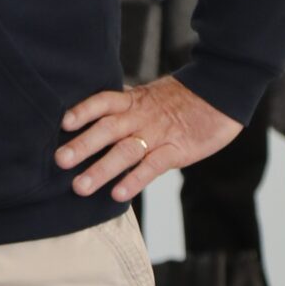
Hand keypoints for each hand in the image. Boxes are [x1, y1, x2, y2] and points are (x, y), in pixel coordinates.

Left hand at [56, 76, 241, 202]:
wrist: (224, 92)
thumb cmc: (182, 99)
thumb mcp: (149, 97)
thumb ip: (124, 108)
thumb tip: (92, 116)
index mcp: (133, 102)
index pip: (103, 102)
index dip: (83, 110)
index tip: (63, 122)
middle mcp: (142, 118)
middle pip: (108, 129)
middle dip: (83, 145)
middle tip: (60, 161)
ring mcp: (159, 134)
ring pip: (126, 151)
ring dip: (102, 169)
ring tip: (81, 187)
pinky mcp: (178, 150)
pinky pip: (153, 166)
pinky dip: (135, 180)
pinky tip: (118, 194)